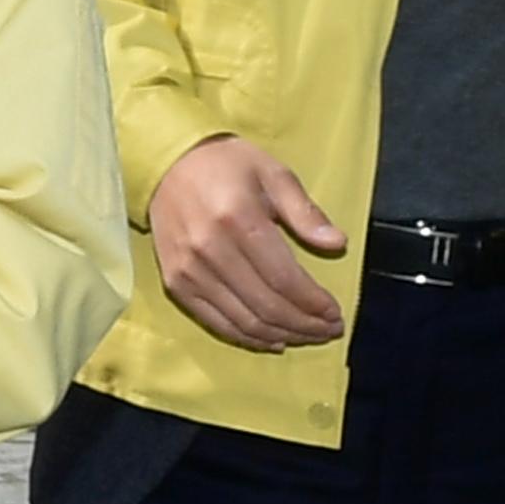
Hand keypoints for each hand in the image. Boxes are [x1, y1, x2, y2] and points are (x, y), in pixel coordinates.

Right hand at [149, 135, 347, 350]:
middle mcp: (211, 250)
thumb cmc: (226, 165)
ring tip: (307, 336)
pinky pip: (216, 323)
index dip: (313, 303)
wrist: (167, 165)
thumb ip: (305, 212)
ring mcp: (189, 271)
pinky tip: (273, 339)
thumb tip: (337, 243)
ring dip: (282, 336)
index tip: (335, 314)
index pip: (284, 279)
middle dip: (304, 326)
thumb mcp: (273, 173)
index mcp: (239, 219)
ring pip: (244, 322)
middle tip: (328, 330)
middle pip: (267, 306)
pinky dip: (249, 338)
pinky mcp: (176, 284)